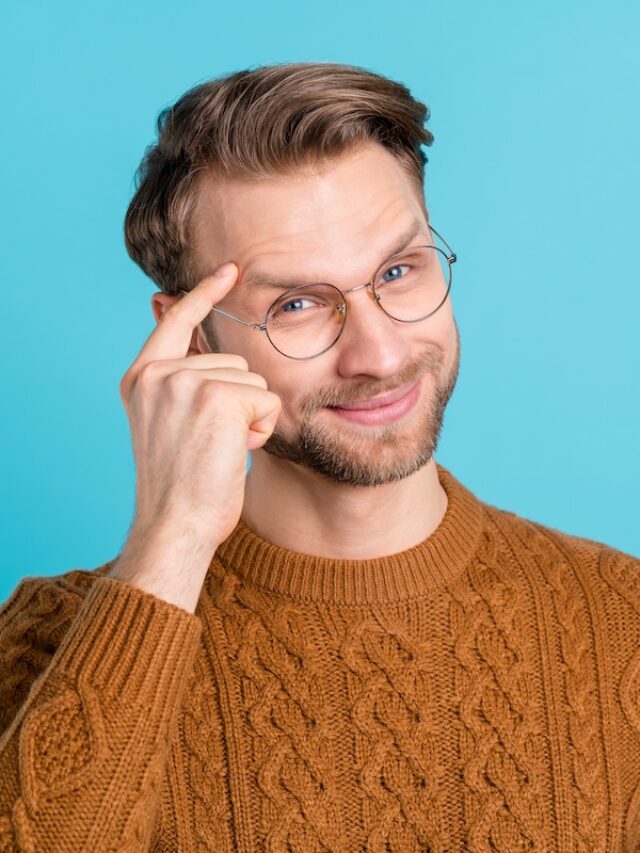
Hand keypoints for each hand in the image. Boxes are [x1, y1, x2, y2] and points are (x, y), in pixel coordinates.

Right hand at [118, 263, 281, 555]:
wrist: (175, 525)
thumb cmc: (182, 484)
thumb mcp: (171, 423)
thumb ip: (187, 382)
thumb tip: (209, 347)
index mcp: (141, 378)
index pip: (176, 321)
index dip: (205, 294)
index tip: (231, 268)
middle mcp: (157, 374)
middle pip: (233, 362)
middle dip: (238, 403)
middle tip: (212, 443)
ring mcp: (184, 382)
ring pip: (254, 383)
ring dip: (250, 418)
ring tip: (220, 449)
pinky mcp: (216, 397)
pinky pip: (266, 401)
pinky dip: (261, 430)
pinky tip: (235, 451)